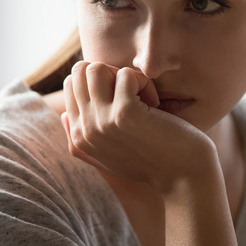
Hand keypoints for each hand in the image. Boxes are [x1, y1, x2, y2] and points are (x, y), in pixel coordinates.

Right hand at [62, 61, 217, 193]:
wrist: (183, 177)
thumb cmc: (151, 163)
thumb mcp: (107, 157)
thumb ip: (80, 140)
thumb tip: (62, 114)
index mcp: (78, 137)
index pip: (71, 84)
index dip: (101, 82)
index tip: (123, 101)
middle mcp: (84, 130)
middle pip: (80, 71)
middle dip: (110, 74)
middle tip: (133, 95)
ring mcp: (102, 121)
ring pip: (96, 68)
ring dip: (124, 76)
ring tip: (142, 97)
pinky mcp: (125, 113)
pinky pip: (126, 74)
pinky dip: (145, 83)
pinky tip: (155, 104)